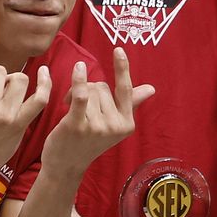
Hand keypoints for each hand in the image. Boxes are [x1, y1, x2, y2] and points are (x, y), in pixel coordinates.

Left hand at [41, 48, 153, 173]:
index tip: (118, 50)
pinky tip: (78, 68)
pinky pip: (81, 95)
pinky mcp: (78, 125)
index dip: (122, 69)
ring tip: (69, 111)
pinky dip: (79, 80)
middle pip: (102, 87)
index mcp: (127, 124)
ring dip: (75, 94)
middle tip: (79, 109)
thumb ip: (130, 104)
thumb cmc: (88, 142)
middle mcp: (115, 126)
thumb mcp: (112, 125)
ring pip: (89, 90)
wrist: (65, 166)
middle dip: (89, 91)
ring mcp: (97, 127)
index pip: (125, 90)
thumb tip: (151, 89)